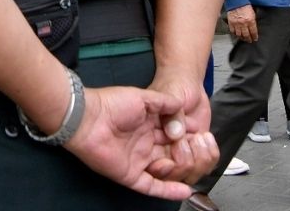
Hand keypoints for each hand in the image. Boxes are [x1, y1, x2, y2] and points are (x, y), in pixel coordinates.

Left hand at [64, 86, 213, 200]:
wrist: (87, 118)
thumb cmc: (111, 104)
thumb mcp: (143, 98)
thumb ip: (164, 102)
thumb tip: (182, 104)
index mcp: (148, 125)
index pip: (174, 135)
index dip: (188, 137)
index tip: (203, 136)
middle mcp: (145, 144)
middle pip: (173, 154)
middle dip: (188, 154)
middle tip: (201, 150)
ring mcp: (138, 160)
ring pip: (167, 171)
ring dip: (182, 170)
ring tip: (195, 164)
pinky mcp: (130, 174)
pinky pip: (153, 186)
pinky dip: (169, 191)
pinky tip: (185, 190)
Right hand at [146, 71, 214, 182]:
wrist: (185, 78)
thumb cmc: (171, 84)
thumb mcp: (166, 95)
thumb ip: (170, 114)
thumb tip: (175, 134)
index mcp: (147, 140)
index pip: (153, 168)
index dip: (163, 171)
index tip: (170, 161)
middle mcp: (163, 149)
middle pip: (173, 175)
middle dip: (184, 164)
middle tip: (188, 140)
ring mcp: (182, 150)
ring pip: (191, 173)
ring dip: (200, 159)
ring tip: (200, 137)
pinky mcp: (198, 147)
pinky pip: (206, 163)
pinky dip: (210, 154)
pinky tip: (207, 138)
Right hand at [226, 5, 257, 41]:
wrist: (236, 1)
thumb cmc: (245, 6)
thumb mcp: (253, 14)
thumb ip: (253, 22)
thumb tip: (253, 29)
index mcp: (250, 21)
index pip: (253, 32)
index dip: (254, 37)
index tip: (255, 39)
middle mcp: (243, 23)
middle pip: (246, 35)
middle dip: (248, 39)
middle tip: (249, 41)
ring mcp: (236, 23)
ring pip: (239, 34)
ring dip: (242, 38)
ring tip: (243, 39)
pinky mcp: (231, 22)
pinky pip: (232, 31)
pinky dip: (235, 34)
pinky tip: (237, 34)